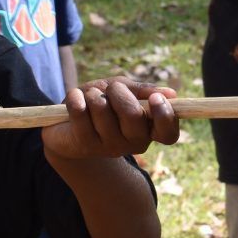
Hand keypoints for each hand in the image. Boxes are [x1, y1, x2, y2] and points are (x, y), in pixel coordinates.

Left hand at [39, 79, 179, 160]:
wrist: (67, 126)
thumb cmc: (101, 103)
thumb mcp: (122, 91)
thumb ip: (141, 90)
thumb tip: (170, 93)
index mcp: (148, 130)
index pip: (169, 134)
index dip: (165, 116)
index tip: (156, 98)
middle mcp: (133, 143)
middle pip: (133, 115)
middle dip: (119, 92)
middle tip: (112, 89)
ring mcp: (109, 147)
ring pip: (102, 109)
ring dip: (94, 94)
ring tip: (90, 97)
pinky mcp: (85, 146)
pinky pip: (80, 111)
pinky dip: (76, 97)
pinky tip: (75, 99)